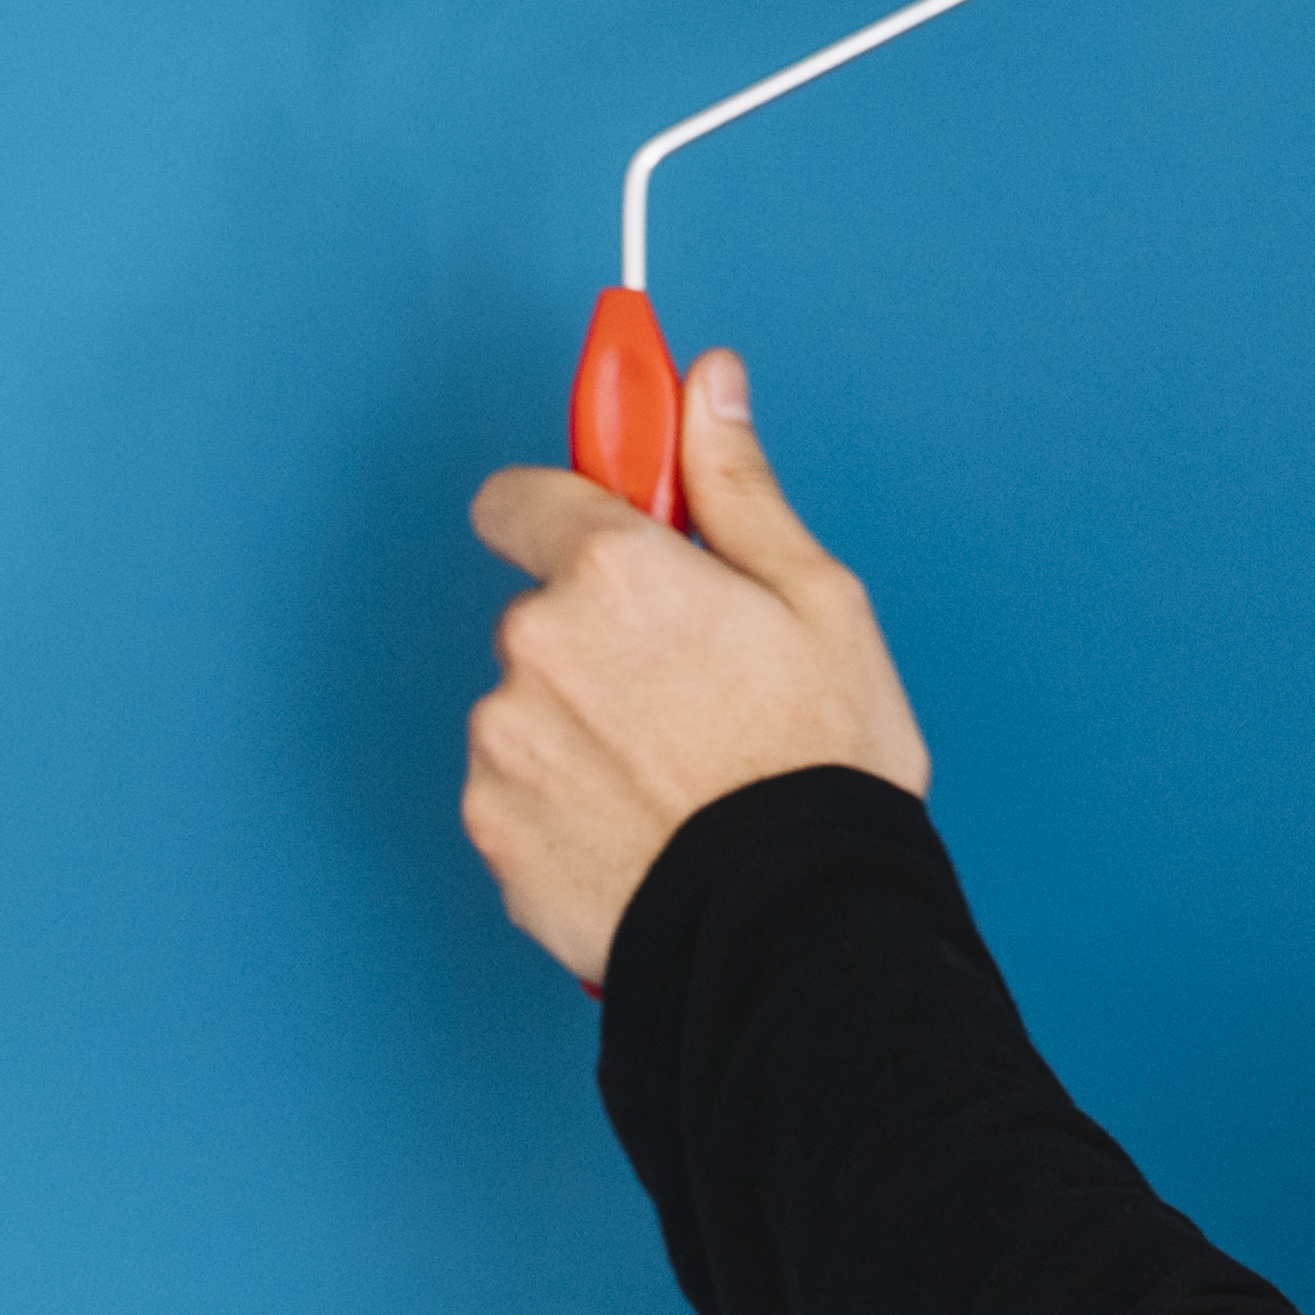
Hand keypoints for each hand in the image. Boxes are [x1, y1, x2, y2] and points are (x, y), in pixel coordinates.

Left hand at [463, 348, 930, 984]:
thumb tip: (710, 383)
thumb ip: (736, 484)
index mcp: (611, 573)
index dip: (567, 517)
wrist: (797, 931)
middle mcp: (534, 648)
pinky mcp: (492, 833)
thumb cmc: (822, 768)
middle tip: (692, 694)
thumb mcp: (816, 602)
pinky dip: (563, 808)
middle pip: (538, 615)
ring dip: (579, 728)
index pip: (521, 498)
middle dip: (598, 640)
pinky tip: (642, 831)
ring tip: (676, 778)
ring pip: (526, 709)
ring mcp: (502, 746)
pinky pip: (516, 796)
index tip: (606, 539)